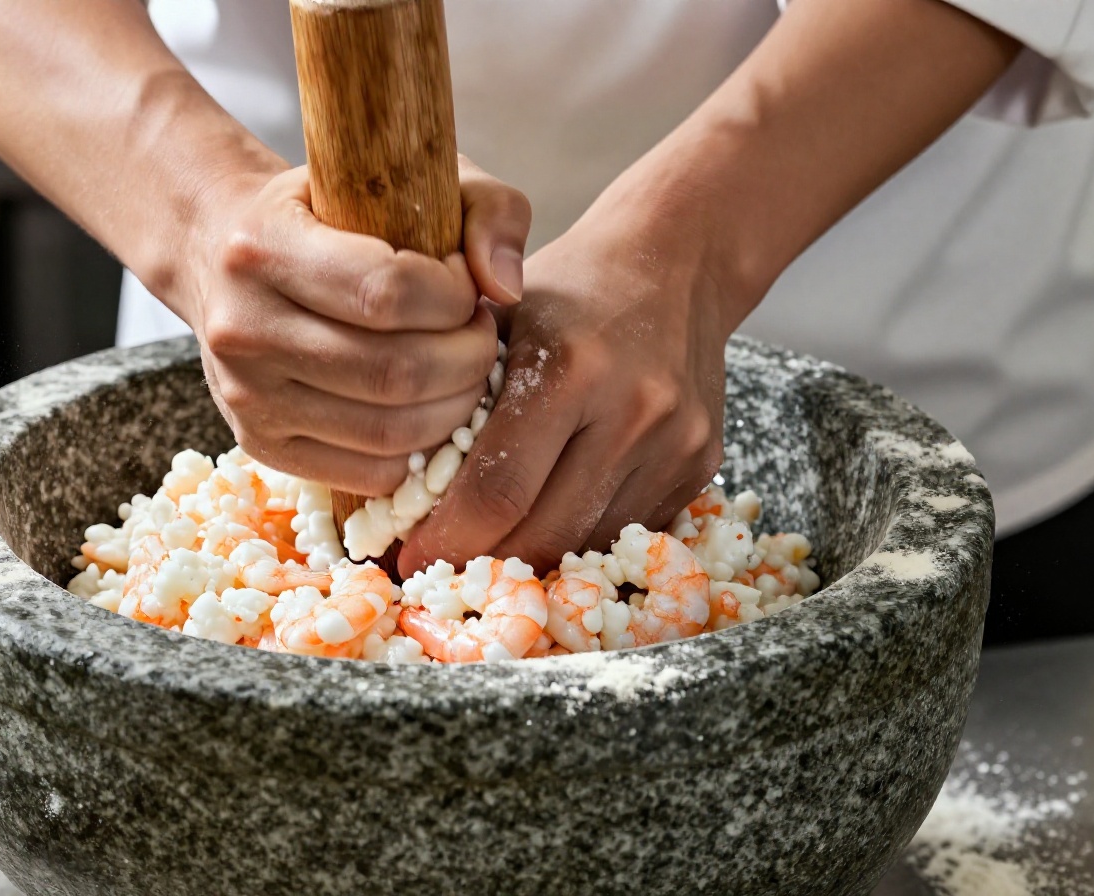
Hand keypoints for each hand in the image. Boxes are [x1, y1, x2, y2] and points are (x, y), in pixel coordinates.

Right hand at [181, 159, 530, 495]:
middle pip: (395, 372)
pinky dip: (420, 452)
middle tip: (479, 336)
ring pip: (388, 431)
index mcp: (263, 244)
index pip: (386, 291)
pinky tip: (429, 407)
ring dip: (455, 408)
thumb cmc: (336, 214)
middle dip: (468, 359)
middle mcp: (243, 326)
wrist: (229, 258)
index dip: (454, 297)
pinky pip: (369, 474)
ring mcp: (246, 396)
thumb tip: (507, 288)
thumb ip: (487, 209)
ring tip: (462, 369)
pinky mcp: (261, 445)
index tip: (465, 285)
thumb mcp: (412, 178)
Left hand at [398, 221, 734, 572]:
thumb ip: (449, 397)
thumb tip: (392, 491)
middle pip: (544, 534)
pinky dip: (579, 536)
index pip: (498, 490)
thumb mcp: (494, 318)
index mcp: (569, 369)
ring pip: (586, 544)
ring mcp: (676, 444)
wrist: (677, 264)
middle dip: (484, 564)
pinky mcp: (701, 466)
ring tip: (488, 551)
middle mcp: (633, 412)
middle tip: (440, 570)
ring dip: (533, 558)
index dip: (448, 540)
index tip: (409, 559)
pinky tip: (547, 520)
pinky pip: (625, 530)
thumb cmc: (570, 291)